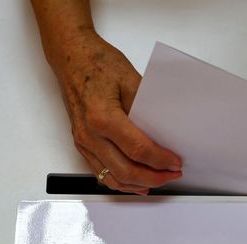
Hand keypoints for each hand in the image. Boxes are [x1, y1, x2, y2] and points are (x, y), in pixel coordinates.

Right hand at [48, 32, 182, 193]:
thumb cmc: (96, 63)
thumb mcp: (130, 78)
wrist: (71, 56)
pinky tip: (137, 183)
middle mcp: (90, 134)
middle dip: (154, 178)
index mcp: (102, 117)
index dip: (160, 160)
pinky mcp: (82, 144)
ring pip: (113, 179)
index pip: (138, 150)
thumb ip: (147, 108)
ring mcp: (84, 142)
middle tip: (173, 174)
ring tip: (159, 180)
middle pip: (126, 171)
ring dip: (139, 184)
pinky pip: (101, 174)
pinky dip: (121, 182)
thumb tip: (166, 131)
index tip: (176, 163)